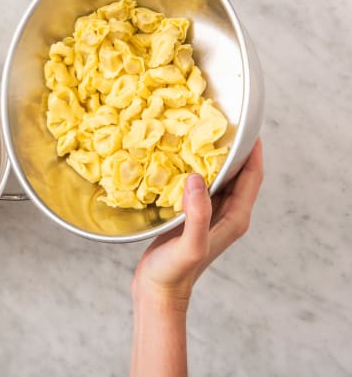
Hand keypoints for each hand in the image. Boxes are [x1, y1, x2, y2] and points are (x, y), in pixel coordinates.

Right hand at [132, 138, 263, 307]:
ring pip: (219, 178)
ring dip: (213, 157)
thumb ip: (197, 213)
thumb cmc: (175, 272)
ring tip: (198, 133)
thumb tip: (197, 178)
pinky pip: (201, 186)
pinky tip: (178, 158)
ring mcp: (210, 214)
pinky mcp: (193, 215)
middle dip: (233, 148)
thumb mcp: (190, 244)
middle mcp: (227, 214)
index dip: (254, 150)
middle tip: (216, 121)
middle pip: (239, 174)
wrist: (158, 291)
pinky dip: (195, 169)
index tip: (245, 125)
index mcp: (235, 218)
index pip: (253, 177)